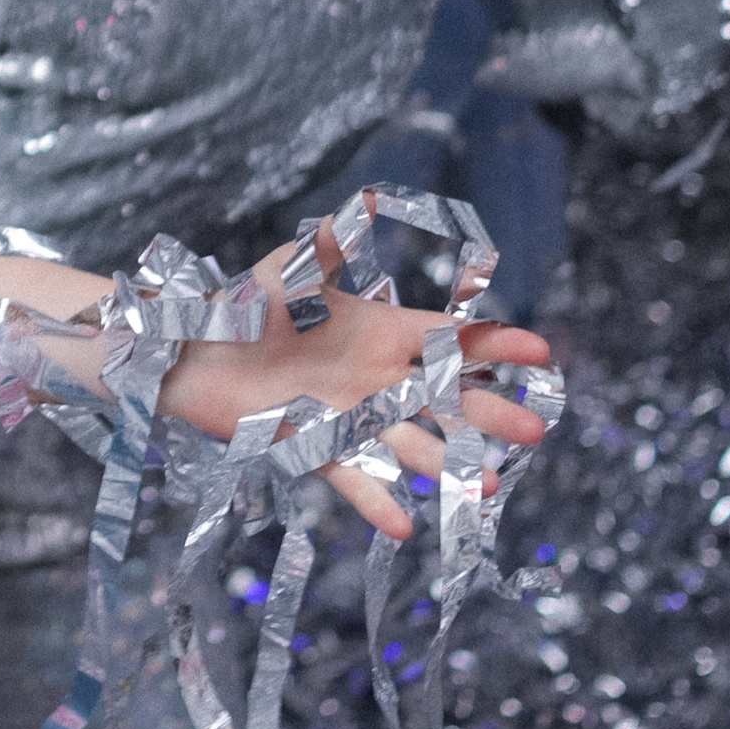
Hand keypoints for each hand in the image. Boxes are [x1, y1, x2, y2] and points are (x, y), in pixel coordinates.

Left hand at [159, 221, 551, 540]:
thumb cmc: (239, 304)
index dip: (493, 344)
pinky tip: (406, 527)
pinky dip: (376, 501)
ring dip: (447, 464)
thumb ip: (326, 244)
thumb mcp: (287, 269)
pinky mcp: (313, 445)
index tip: (540, 352)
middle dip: (488, 413)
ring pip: (409, 443)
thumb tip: (359, 201)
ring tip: (486, 485)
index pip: (448, 339)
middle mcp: (374, 377)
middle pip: (444, 398)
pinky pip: (352, 477)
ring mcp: (348, 415)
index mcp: (377, 332)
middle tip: (534, 429)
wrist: (189, 349)